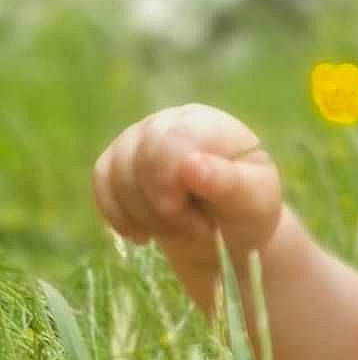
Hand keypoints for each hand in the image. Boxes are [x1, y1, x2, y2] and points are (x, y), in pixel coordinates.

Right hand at [91, 104, 281, 277]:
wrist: (225, 233)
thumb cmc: (246, 212)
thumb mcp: (254, 202)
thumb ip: (230, 183)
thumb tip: (191, 165)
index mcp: (205, 124)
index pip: (173, 140)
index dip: (172, 183)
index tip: (197, 223)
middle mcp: (167, 123)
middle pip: (140, 157)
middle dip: (164, 207)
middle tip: (198, 230)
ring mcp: (138, 141)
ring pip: (116, 173)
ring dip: (145, 215)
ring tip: (178, 231)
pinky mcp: (118, 164)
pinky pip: (101, 184)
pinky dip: (119, 216)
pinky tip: (143, 236)